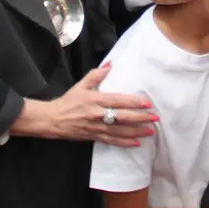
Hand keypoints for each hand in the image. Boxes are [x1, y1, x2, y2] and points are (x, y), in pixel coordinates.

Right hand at [37, 66, 157, 145]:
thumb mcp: (81, 85)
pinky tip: (136, 143)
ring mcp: (97, 128)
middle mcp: (98, 115)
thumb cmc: (68, 101)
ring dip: (137, 132)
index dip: (134, 102)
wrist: (53, 120)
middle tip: (155, 117)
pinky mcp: (95, 137)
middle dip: (141, 118)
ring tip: (151, 131)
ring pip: (120, 131)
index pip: (119, 101)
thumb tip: (110, 64)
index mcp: (96, 100)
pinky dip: (125, 142)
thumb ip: (96, 74)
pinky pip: (112, 141)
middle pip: (123, 117)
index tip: (148, 103)